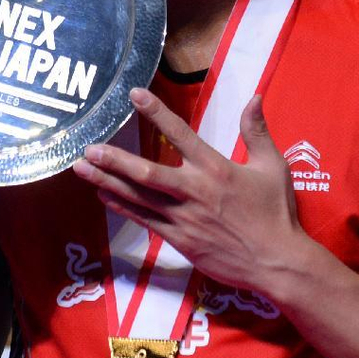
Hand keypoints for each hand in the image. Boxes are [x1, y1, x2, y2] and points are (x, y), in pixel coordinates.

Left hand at [73, 88, 306, 295]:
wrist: (277, 263)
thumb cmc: (276, 213)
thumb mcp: (273, 166)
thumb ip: (256, 131)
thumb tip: (254, 97)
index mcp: (215, 169)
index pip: (180, 134)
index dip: (156, 113)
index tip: (134, 94)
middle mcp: (194, 191)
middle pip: (147, 172)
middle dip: (115, 161)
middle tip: (89, 149)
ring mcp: (184, 218)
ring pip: (139, 197)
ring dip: (108, 183)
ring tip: (81, 170)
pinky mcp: (180, 240)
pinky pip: (144, 220)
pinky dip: (122, 207)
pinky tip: (103, 196)